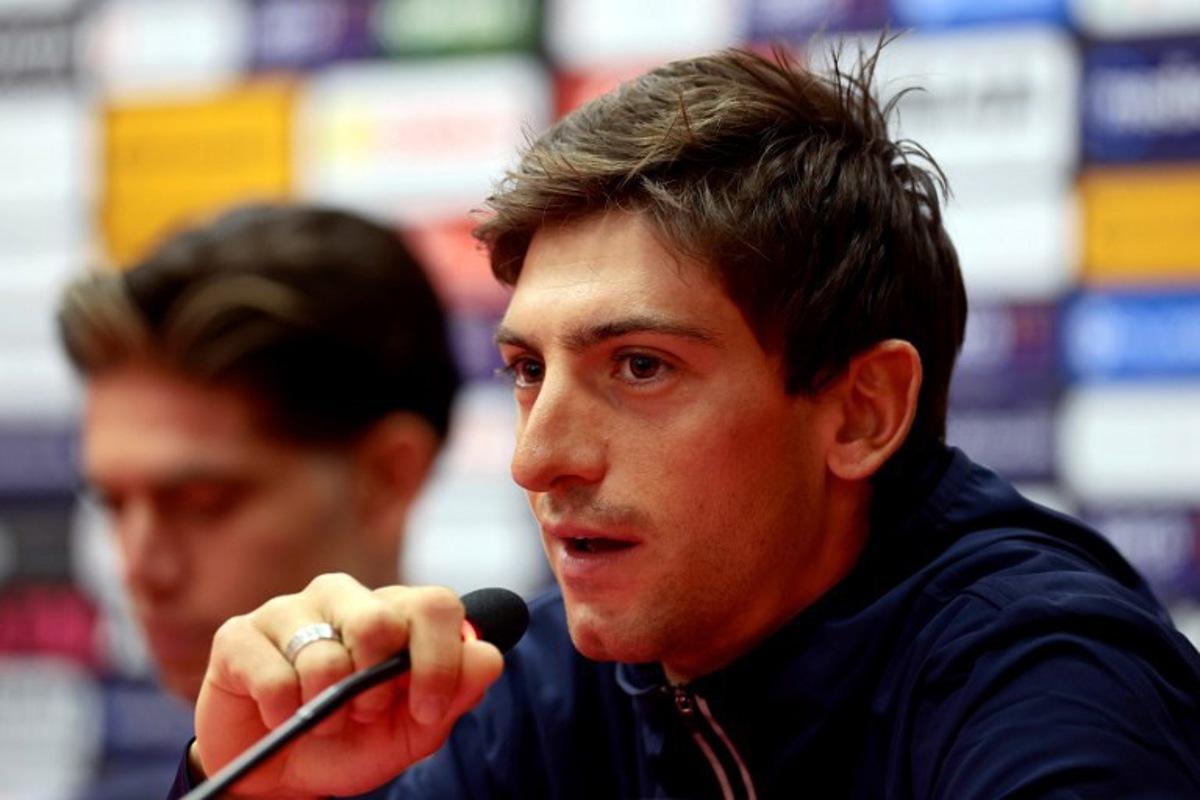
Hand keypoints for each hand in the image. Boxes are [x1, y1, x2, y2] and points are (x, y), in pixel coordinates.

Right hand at [192, 574, 504, 796]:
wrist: (279, 777)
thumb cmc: (351, 742)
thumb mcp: (413, 729)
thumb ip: (454, 693)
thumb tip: (488, 655)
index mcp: (392, 611)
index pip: (436, 604)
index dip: (439, 660)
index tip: (426, 708)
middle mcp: (344, 597)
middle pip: (381, 619)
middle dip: (377, 687)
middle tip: (363, 714)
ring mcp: (289, 610)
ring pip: (325, 655)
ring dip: (328, 709)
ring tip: (321, 721)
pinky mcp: (239, 635)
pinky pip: (274, 676)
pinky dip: (284, 713)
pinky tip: (280, 716)